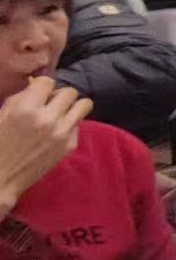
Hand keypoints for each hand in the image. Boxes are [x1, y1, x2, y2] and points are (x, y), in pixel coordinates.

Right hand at [0, 79, 90, 207]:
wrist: (1, 178)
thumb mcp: (2, 115)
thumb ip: (21, 98)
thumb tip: (36, 84)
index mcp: (26, 108)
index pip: (48, 81)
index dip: (41, 86)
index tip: (37, 93)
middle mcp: (48, 118)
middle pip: (70, 91)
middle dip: (58, 95)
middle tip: (49, 104)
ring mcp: (63, 132)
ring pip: (83, 104)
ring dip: (72, 106)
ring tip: (60, 113)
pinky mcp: (71, 145)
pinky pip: (79, 124)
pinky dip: (70, 124)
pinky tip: (56, 132)